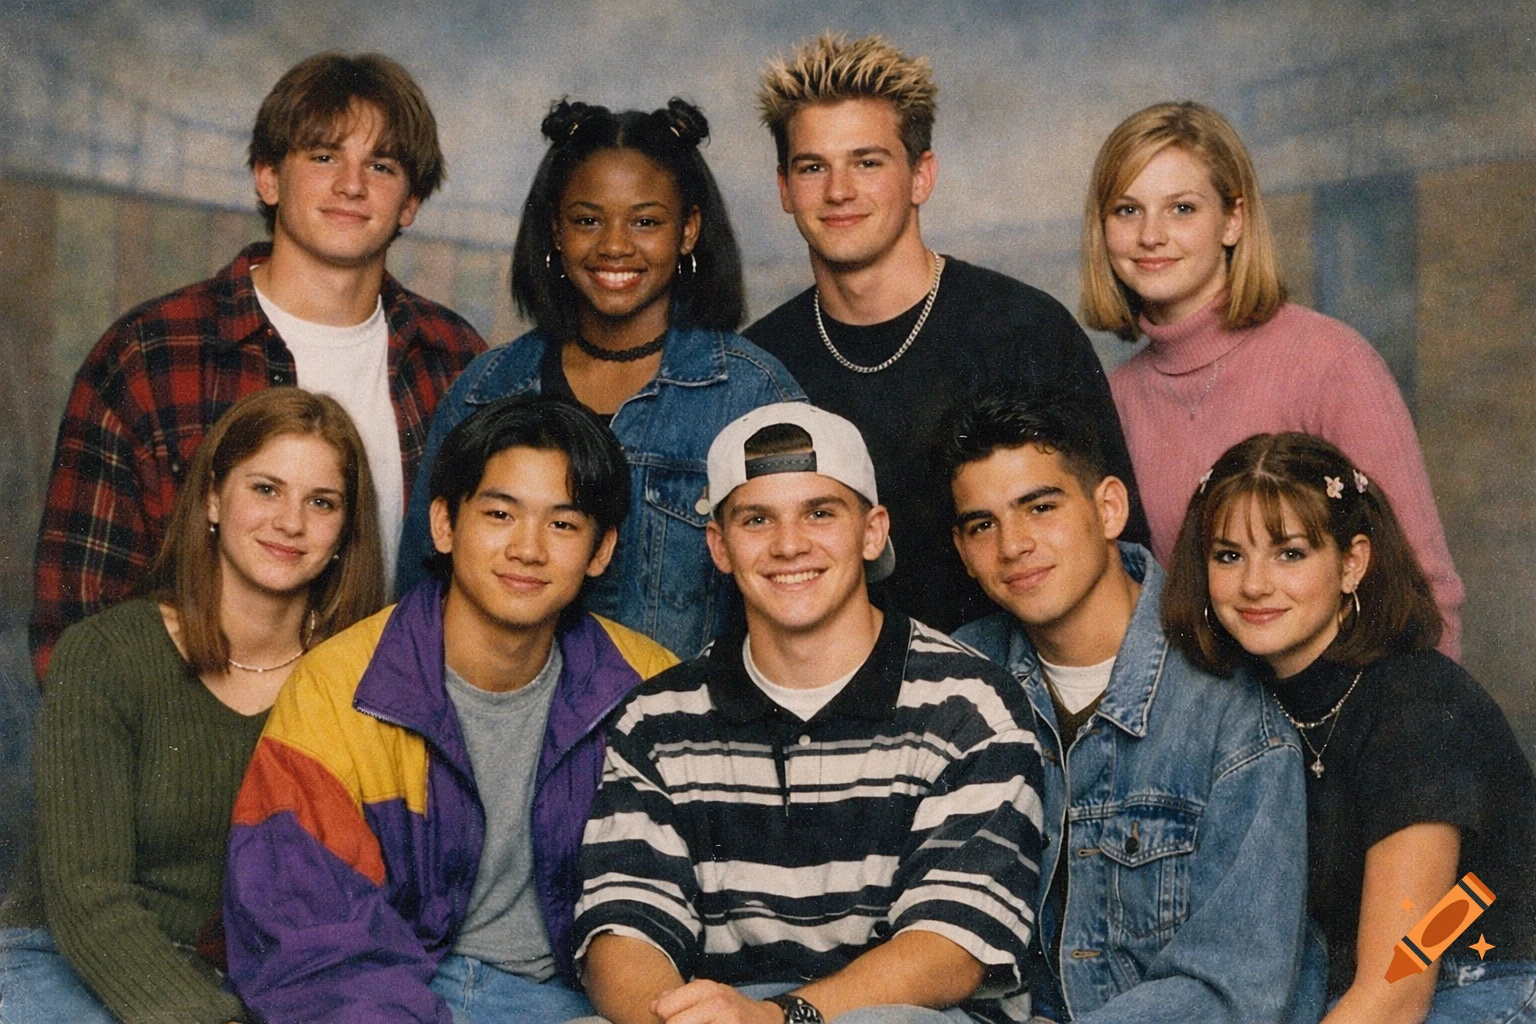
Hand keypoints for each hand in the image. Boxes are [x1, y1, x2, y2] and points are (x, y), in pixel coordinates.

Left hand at [651, 979, 783, 1023]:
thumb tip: (653, 1006)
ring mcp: (728, 1023)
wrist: (769, 1022)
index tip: (676, 1020)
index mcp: (708, 989)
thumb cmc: (733, 1010)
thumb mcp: (709, 995)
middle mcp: (719, 1004)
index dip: (665, 1018)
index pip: (665, 1008)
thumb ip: (679, 998)